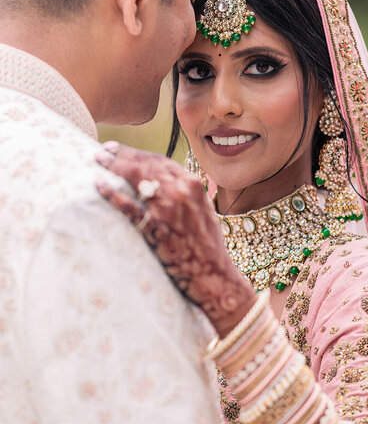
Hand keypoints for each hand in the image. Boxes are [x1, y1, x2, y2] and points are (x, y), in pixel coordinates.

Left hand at [95, 143, 256, 337]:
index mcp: (193, 184)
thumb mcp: (201, 209)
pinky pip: (129, 206)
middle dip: (122, 155)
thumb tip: (160, 182)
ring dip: (114, 167)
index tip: (122, 150)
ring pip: (136, 178)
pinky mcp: (156, 228)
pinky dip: (112, 194)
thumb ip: (184, 193)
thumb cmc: (206, 244)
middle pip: (146, 165)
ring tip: (98, 161)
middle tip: (104, 152)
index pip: (160, 161)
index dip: (138, 154)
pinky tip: (99, 185)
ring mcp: (168, 209)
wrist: (212, 273)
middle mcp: (181, 191)